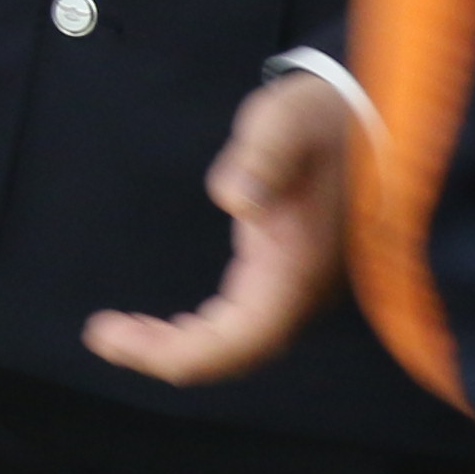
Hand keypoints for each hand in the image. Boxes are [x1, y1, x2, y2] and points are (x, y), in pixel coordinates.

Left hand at [83, 70, 356, 386]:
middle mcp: (302, 289)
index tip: (107, 334)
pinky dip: (202, 332)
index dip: (176, 351)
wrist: (373, 120)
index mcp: (298, 264)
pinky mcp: (289, 272)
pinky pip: (246, 324)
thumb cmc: (323, 119)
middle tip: (102, 336)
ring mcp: (298, 285)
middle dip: (167, 354)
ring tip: (119, 331)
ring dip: (182, 346)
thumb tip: (236, 200)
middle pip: (236, 353)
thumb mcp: (290, 123)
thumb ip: (266, 157)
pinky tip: (168, 325)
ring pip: (241, 343)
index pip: (241, 338)